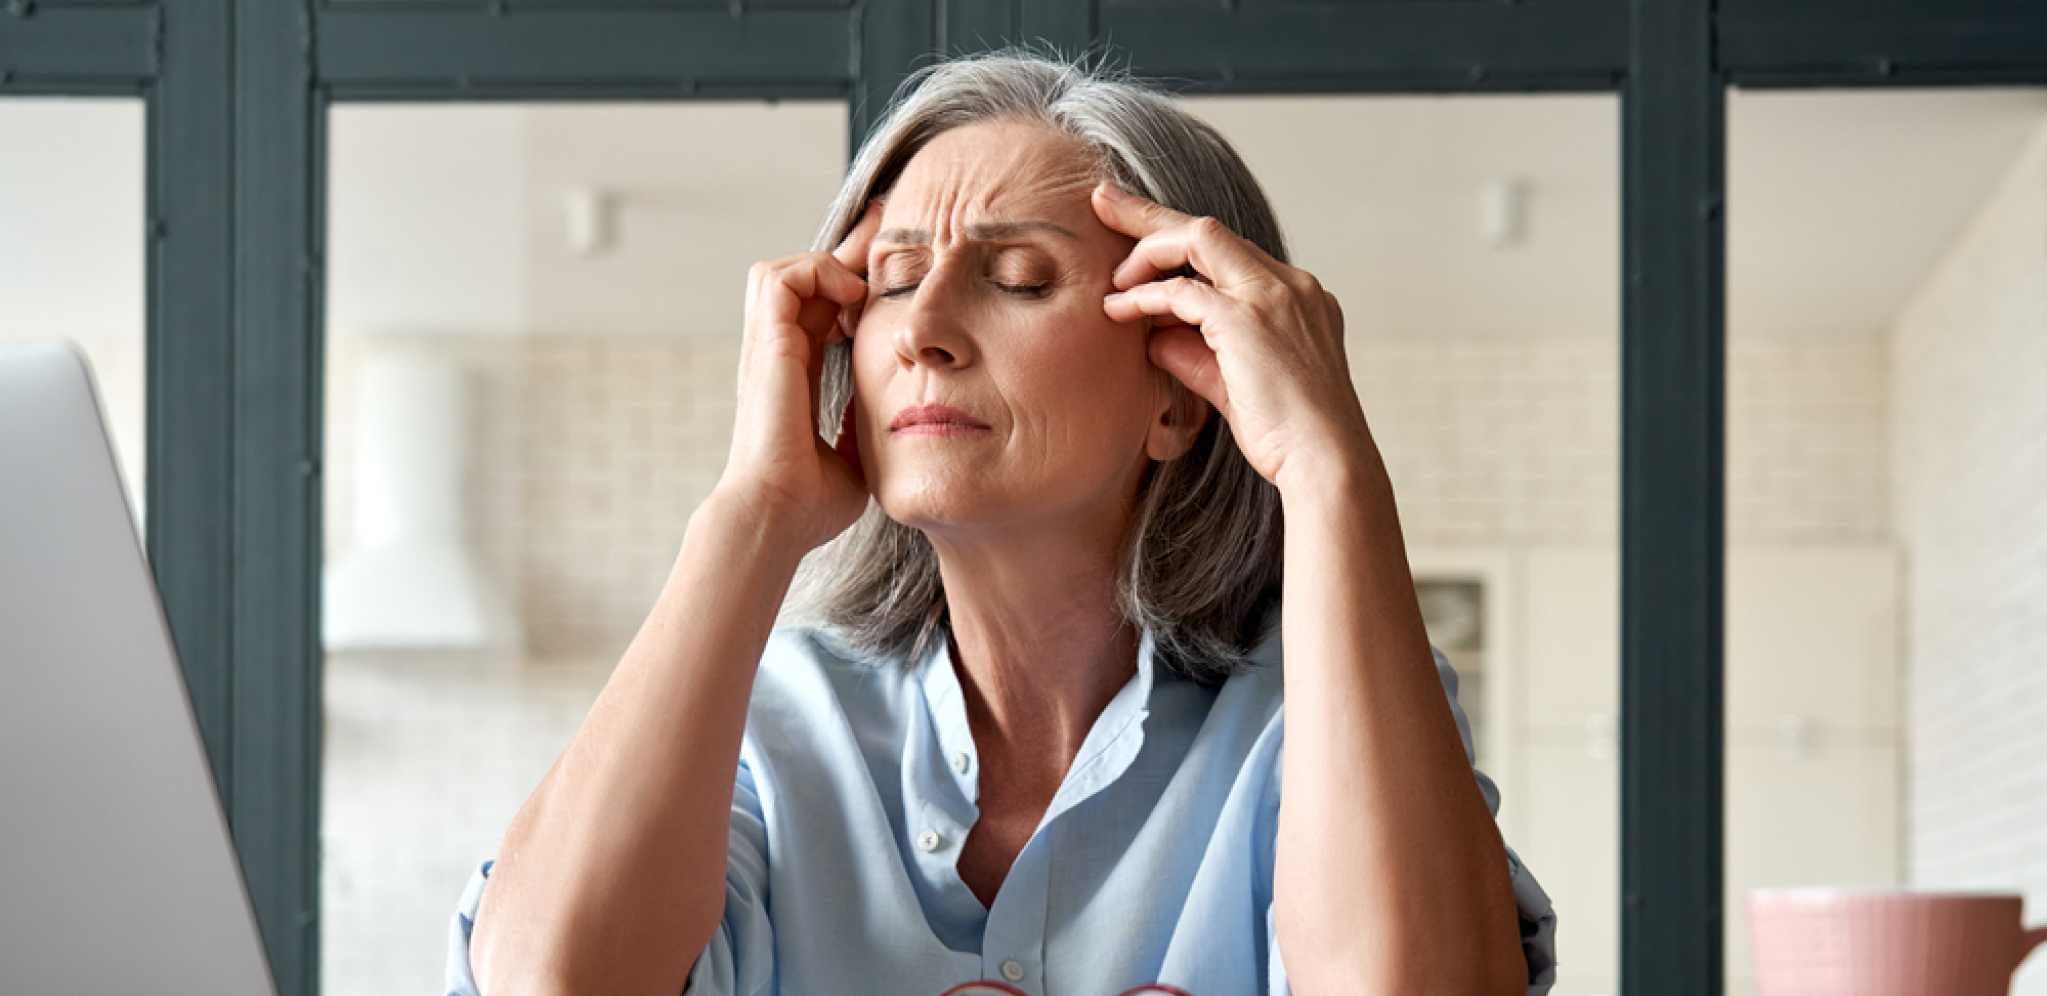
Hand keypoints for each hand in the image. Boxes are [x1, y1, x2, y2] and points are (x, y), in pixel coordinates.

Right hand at [715, 203, 881, 550]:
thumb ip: (865, 427)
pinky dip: (816, 272)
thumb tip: (893, 416)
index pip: (819, 311)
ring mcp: (766, 348)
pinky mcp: (766, 345)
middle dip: (846, 252)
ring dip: (825, 263)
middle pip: (802, 279)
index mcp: (794, 377)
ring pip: (782, 270)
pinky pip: (782, 278)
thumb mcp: (854, 454)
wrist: (779, 516)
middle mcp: (775, 356)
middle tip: (887, 228)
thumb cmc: (811, 503)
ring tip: (863, 282)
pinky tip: (851, 295)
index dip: (849, 285)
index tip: (889, 271)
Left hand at [1094, 183, 1370, 494]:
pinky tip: (1117, 310)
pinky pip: (1182, 290)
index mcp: (1298, 297)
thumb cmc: (1289, 437)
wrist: (1327, 463)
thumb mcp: (1236, 388)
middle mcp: (1291, 285)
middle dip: (1150, 213)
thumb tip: (1154, 337)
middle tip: (1103, 198)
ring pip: (1197, 238)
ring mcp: (1273, 296)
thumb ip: (1197, 356)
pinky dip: (1145, 296)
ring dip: (1146, 250)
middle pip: (1210, 229)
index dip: (1180, 241)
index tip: (1139, 236)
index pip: (1230, 252)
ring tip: (1111, 277)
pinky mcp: (1248, 319)